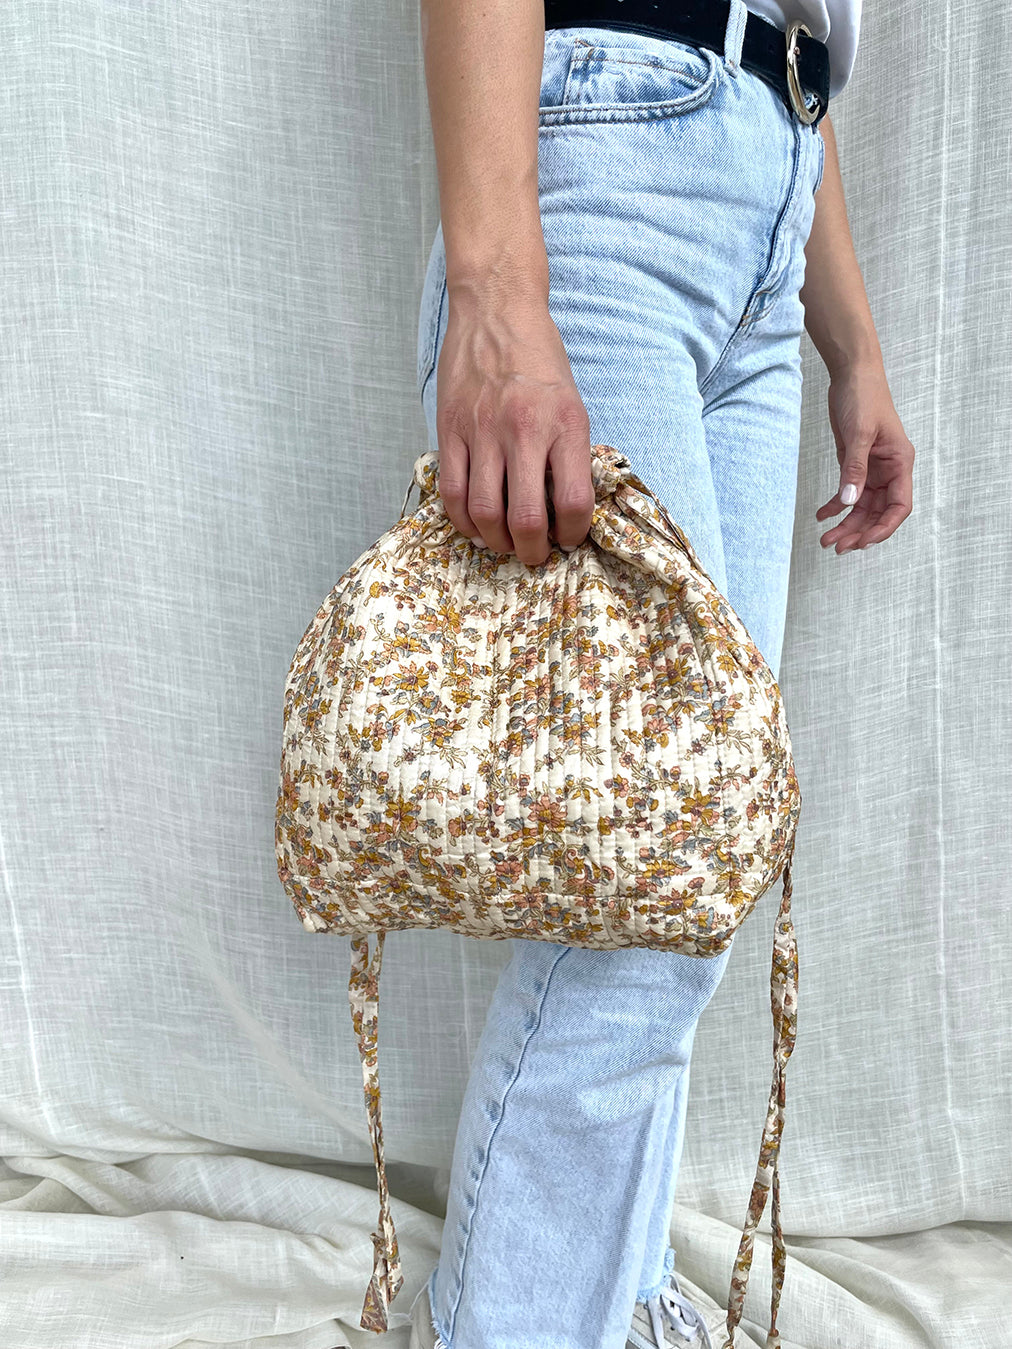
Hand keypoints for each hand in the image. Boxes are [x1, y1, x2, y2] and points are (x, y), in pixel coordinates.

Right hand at [434, 286, 595, 565]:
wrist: (496, 311)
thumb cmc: (540, 360)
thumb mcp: (572, 403)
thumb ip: (568, 454)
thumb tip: (563, 510)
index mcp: (566, 425)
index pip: (574, 502)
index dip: (573, 534)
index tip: (569, 539)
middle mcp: (524, 430)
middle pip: (526, 519)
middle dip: (532, 552)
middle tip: (535, 555)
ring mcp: (482, 431)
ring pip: (484, 513)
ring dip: (496, 542)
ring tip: (506, 544)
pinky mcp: (450, 430)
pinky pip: (452, 492)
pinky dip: (463, 521)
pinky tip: (476, 526)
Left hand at [816, 360, 914, 553]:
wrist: (851, 374)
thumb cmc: (864, 397)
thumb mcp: (859, 434)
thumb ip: (854, 468)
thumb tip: (849, 502)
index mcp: (900, 463)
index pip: (899, 507)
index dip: (883, 528)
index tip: (862, 542)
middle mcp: (889, 470)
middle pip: (877, 512)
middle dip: (859, 532)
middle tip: (836, 547)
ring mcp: (872, 469)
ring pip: (861, 507)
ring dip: (845, 524)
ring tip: (825, 539)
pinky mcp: (854, 464)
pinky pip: (847, 492)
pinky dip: (834, 506)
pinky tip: (821, 516)